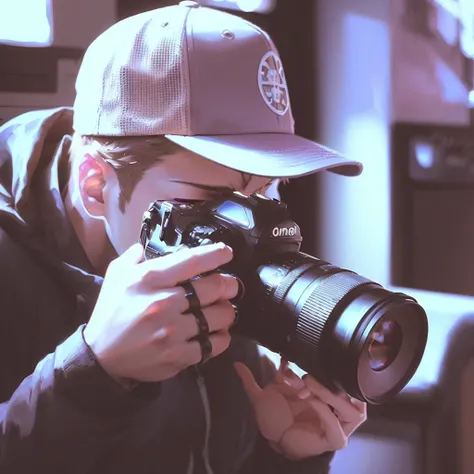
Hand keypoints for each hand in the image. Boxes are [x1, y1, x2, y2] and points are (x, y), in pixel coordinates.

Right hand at [83, 242, 237, 382]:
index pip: (192, 261)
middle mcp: (164, 303)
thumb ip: (134, 256)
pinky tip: (216, 332)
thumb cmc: (111, 312)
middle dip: (229, 284)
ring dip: (227, 310)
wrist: (101, 357)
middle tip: (230, 285)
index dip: (215, 255)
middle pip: (215, 287)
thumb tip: (146, 245)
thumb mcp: (116, 275)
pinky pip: (214, 344)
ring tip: (222, 309)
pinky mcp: (178, 356)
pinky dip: (221, 336)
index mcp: (150, 280)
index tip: (226, 253)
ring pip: (220, 316)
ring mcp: (173, 332)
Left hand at [234, 359, 366, 459]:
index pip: (335, 376)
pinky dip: (327, 413)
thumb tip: (236, 364)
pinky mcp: (332, 439)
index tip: (297, 366)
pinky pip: (338, 427)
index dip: (321, 369)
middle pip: (347, 390)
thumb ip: (250, 381)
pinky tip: (312, 403)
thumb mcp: (261, 397)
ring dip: (331, 394)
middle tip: (306, 377)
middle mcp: (330, 405)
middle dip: (327, 381)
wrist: (272, 444)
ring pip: (353, 409)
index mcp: (318, 391)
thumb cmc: (272, 420)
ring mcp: (334, 421)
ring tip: (310, 387)